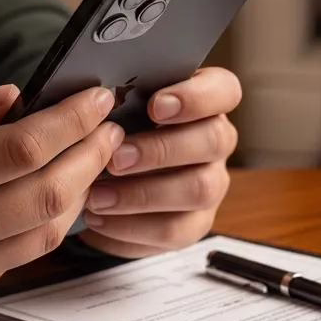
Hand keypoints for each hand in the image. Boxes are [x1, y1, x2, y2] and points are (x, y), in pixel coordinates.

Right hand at [0, 83, 122, 315]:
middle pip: (49, 194)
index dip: (71, 120)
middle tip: (110, 127)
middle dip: (91, 156)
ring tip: (94, 158)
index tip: (96, 98)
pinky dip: (49, 224)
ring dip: (81, 193)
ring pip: (47, 233)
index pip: (23, 148)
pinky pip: (21, 257)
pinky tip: (56, 195)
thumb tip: (13, 98)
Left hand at [78, 66, 240, 257]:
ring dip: (143, 194)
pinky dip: (132, 227)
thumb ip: (118, 97)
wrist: (105, 177)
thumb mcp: (115, 106)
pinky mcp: (196, 222)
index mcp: (205, 100)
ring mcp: (212, 183)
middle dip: (161, 150)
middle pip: (214, 140)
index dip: (196, 98)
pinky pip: (175, 230)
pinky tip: (99, 218)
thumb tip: (97, 99)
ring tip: (98, 196)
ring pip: (199, 189)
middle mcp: (216, 140)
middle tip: (116, 158)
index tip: (155, 106)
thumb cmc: (114, 127)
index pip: (224, 90)